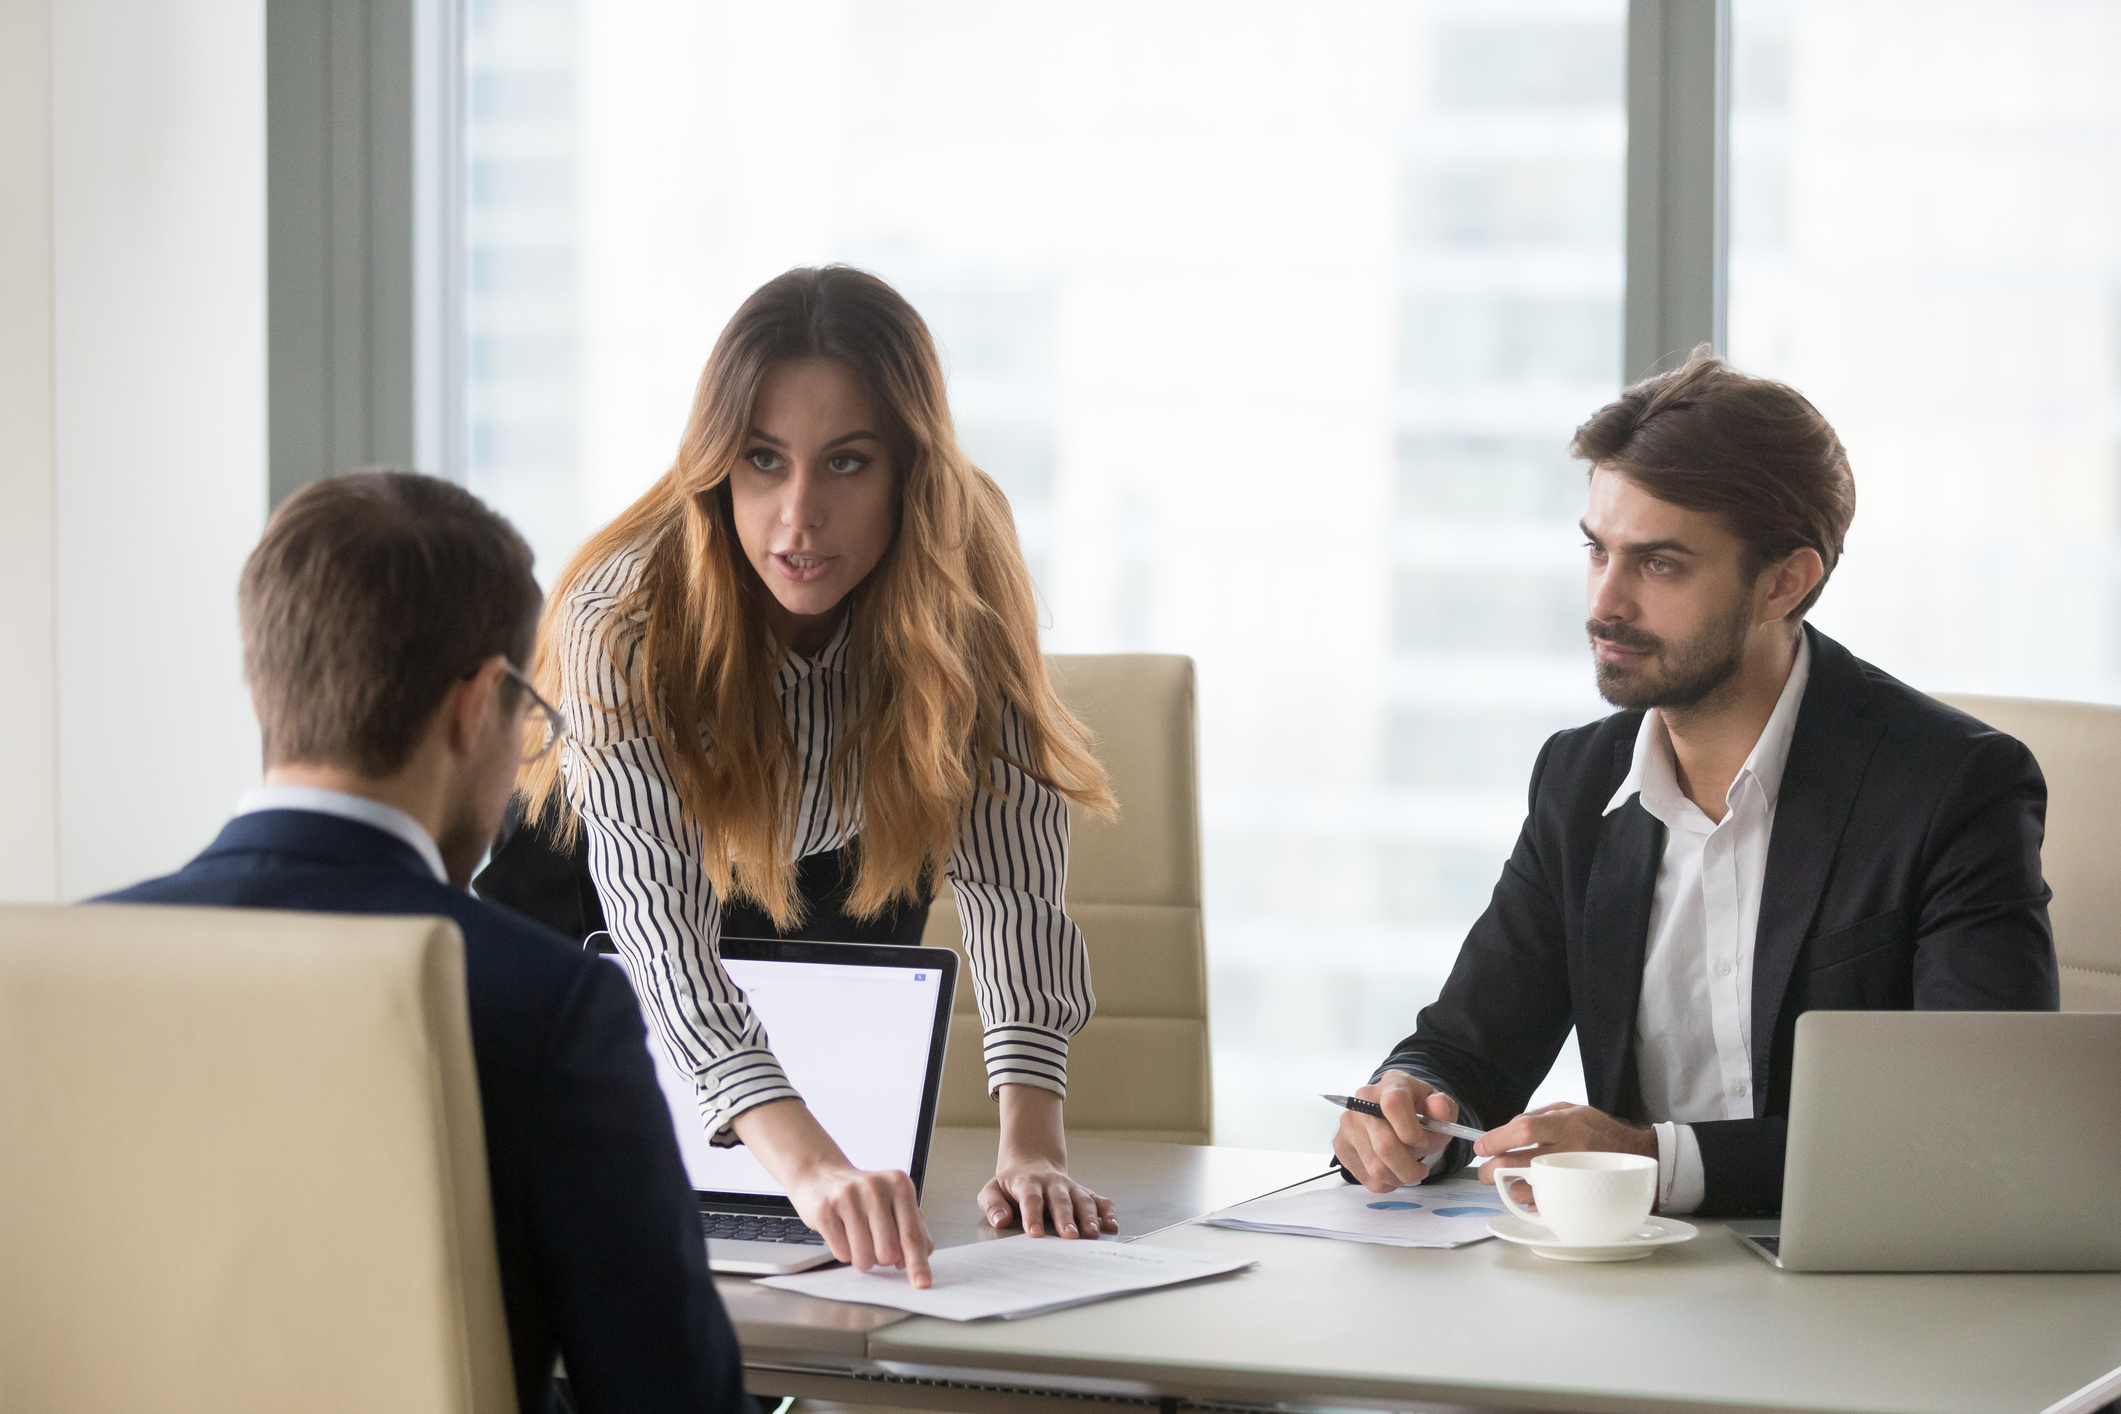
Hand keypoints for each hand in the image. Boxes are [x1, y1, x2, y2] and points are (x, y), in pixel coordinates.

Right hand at [785, 1161, 931, 1285]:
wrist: (821, 1175)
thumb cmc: (862, 1194)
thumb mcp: (894, 1202)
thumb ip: (913, 1228)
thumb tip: (921, 1257)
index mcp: (899, 1185)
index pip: (912, 1235)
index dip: (917, 1264)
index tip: (922, 1283)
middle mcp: (875, 1188)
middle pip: (888, 1253)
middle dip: (882, 1259)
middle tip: (875, 1241)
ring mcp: (848, 1197)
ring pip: (865, 1258)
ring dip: (862, 1257)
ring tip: (857, 1236)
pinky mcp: (825, 1210)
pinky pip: (842, 1253)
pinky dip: (844, 1251)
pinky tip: (842, 1231)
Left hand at [981, 1084, 1117, 1238]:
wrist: (1031, 1165)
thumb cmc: (1011, 1186)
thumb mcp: (993, 1190)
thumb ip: (993, 1204)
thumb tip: (1001, 1221)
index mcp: (1028, 1182)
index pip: (1031, 1198)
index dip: (1033, 1215)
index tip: (1034, 1234)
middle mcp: (1053, 1184)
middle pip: (1060, 1200)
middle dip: (1065, 1218)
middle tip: (1069, 1236)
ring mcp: (1071, 1188)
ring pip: (1082, 1200)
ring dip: (1088, 1217)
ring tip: (1091, 1235)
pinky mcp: (1085, 1193)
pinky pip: (1100, 1201)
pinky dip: (1108, 1212)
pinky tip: (1112, 1227)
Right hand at [1332, 1072, 1458, 1191]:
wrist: (1396, 1117)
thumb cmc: (1420, 1114)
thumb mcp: (1440, 1109)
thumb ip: (1444, 1108)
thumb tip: (1438, 1106)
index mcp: (1392, 1084)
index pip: (1393, 1104)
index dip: (1410, 1130)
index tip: (1422, 1142)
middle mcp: (1363, 1100)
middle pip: (1384, 1145)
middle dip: (1409, 1167)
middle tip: (1420, 1170)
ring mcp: (1348, 1123)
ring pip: (1375, 1168)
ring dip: (1398, 1177)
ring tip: (1407, 1169)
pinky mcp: (1340, 1145)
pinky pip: (1365, 1178)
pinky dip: (1385, 1183)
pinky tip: (1391, 1170)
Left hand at [1472, 1102, 1655, 1205]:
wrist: (1640, 1156)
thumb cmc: (1600, 1131)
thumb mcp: (1573, 1109)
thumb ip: (1538, 1116)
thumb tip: (1506, 1129)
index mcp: (1567, 1125)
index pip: (1524, 1130)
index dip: (1497, 1139)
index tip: (1481, 1146)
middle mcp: (1569, 1152)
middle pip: (1517, 1165)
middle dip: (1491, 1171)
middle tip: (1485, 1171)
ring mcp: (1574, 1179)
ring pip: (1526, 1190)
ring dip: (1510, 1188)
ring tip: (1512, 1181)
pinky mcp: (1579, 1200)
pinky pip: (1544, 1207)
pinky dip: (1532, 1202)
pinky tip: (1535, 1192)